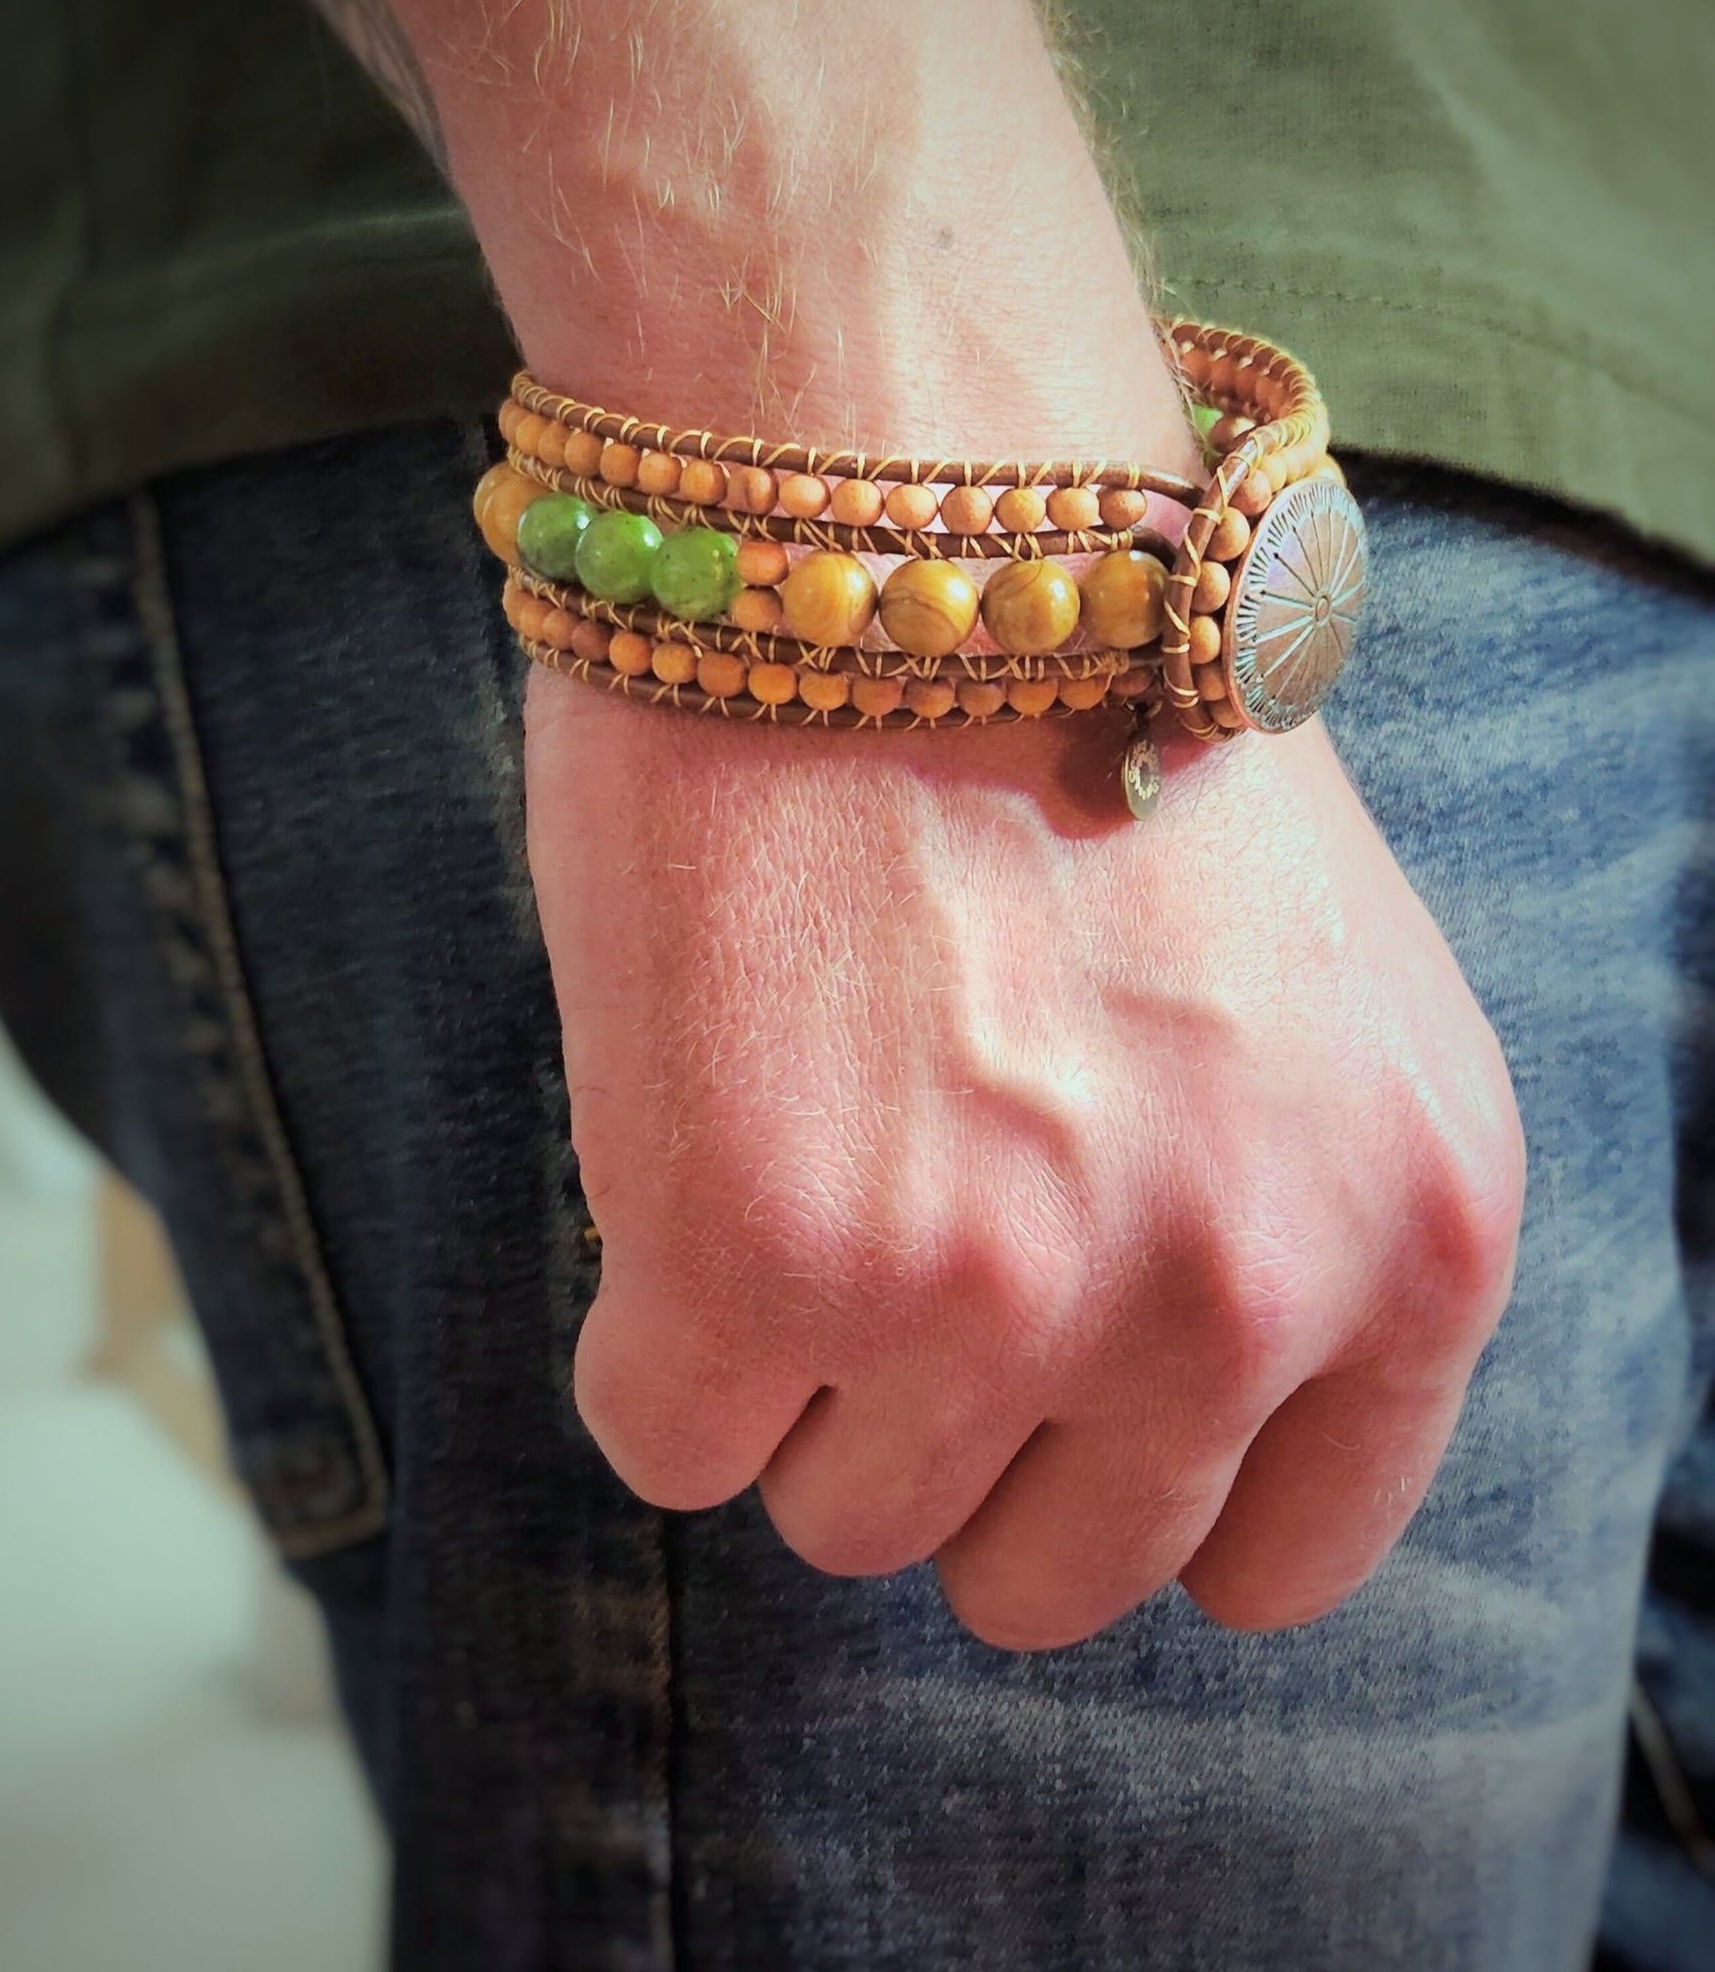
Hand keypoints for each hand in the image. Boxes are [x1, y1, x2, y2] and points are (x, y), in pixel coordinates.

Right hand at [531, 677, 1523, 1644]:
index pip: (1278, 1554)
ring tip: (791, 1146)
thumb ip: (1252, 1223)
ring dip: (795, 1376)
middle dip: (946, 1446)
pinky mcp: (764, 1256)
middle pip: (1039, 1575)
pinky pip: (665, 1443)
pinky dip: (652, 1339)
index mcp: (1412, 1224)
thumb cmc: (1069, 711)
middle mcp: (1236, 1285)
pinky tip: (685, 1148)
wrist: (897, 489)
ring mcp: (999, 1287)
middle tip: (883, 1250)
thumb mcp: (1289, 1003)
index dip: (1127, 1492)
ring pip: (841, 1522)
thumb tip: (1098, 1401)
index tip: (1042, 1416)